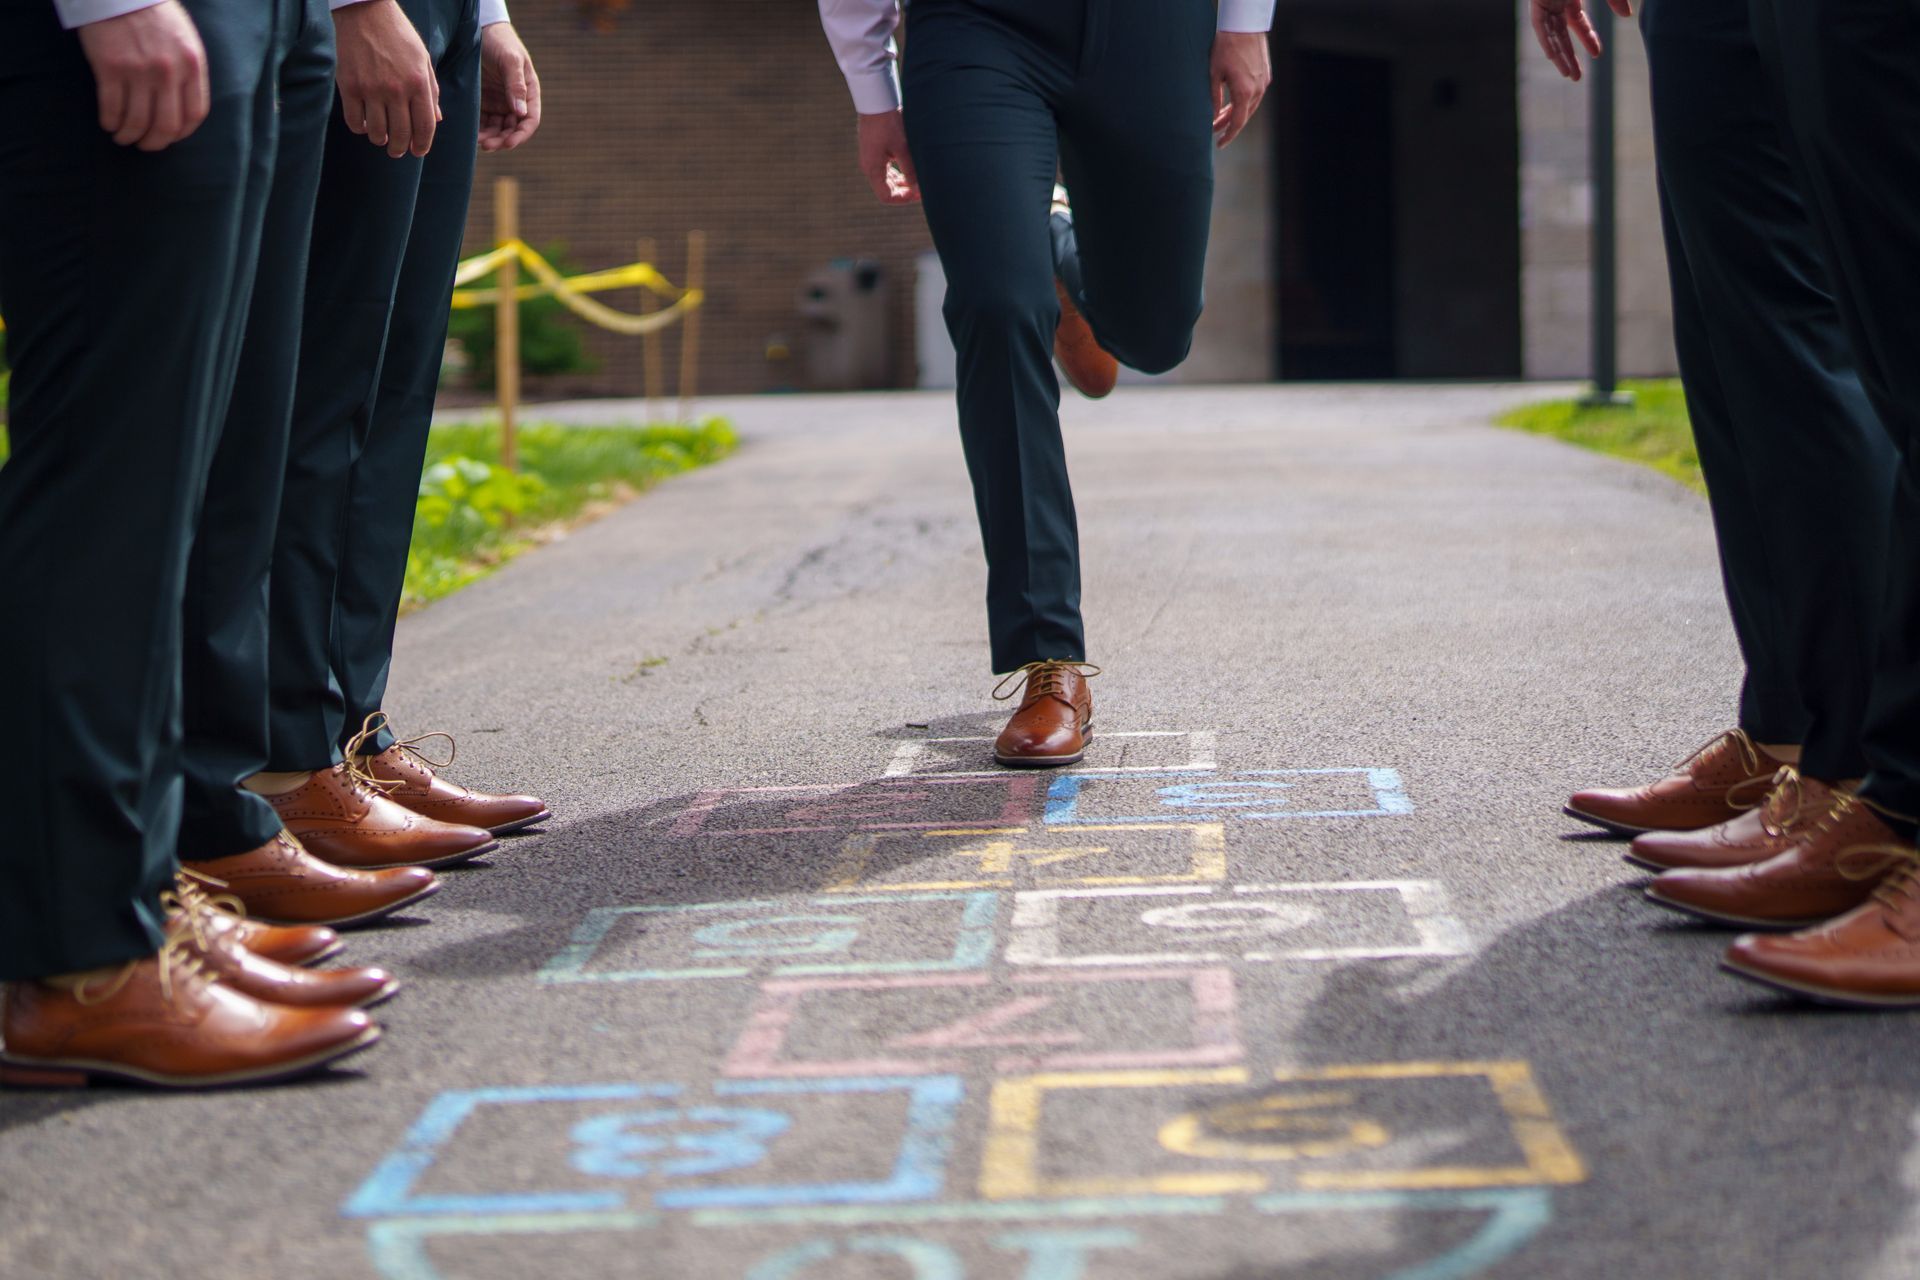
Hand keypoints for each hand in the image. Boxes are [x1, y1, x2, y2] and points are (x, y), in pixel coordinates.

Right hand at [75, 1, 208, 151]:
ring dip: (129, 136)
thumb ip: (188, 72)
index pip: (194, 115)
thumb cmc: (154, 16)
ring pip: (137, 122)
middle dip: (155, 143)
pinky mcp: (110, 67)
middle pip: (166, 126)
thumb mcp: (185, 41)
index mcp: (192, 66)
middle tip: (145, 145)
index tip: (170, 137)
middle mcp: (168, 72)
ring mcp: (139, 71)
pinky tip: (108, 124)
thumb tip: (183, 109)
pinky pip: (112, 108)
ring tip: (123, 137)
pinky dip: (110, 122)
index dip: (181, 134)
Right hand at [333, 0, 438, 157]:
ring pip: (377, 132)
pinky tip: (364, 125)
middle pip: (401, 134)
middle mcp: (396, 89)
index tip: (418, 151)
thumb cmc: (398, 35)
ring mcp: (371, 89)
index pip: (425, 126)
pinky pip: (354, 121)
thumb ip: (431, 91)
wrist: (365, 12)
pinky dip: (360, 129)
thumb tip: (435, 120)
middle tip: (398, 151)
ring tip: (382, 138)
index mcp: (418, 83)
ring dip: (381, 140)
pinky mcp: (349, 86)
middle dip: (401, 149)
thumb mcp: (422, 59)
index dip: (423, 145)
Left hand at [479, 23, 540, 151]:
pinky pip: (483, 121)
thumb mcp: (510, 60)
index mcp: (529, 92)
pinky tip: (470, 134)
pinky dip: (478, 130)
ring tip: (476, 141)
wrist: (479, 29)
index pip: (530, 120)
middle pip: (512, 128)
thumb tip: (521, 113)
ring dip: (490, 138)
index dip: (520, 135)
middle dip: (502, 139)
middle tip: (487, 145)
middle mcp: (516, 101)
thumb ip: (516, 85)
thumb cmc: (500, 41)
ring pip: (497, 128)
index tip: (508, 143)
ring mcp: (499, 103)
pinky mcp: (484, 102)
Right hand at [856, 110, 918, 204]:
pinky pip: (886, 170)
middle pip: (886, 190)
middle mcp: (869, 167)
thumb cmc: (889, 122)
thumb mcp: (903, 147)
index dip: (904, 199)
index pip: (886, 196)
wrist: (876, 101)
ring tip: (919, 181)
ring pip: (887, 180)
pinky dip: (898, 173)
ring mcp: (871, 159)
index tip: (920, 194)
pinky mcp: (874, 151)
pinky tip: (910, 169)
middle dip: (905, 192)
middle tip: (923, 189)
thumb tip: (918, 188)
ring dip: (902, 183)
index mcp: (873, 169)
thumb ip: (910, 170)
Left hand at [1210, 31, 1269, 147]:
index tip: (1219, 144)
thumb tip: (1212, 117)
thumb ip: (1213, 98)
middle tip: (1214, 129)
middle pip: (1244, 116)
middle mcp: (1258, 89)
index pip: (1237, 122)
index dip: (1228, 135)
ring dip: (1236, 112)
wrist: (1244, 26)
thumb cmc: (1225, 47)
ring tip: (1220, 116)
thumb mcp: (1214, 74)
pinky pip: (1255, 95)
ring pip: (1250, 106)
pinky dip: (1244, 101)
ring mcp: (1264, 82)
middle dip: (1229, 124)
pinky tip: (1232, 101)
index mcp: (1244, 92)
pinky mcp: (1265, 74)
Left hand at [1531, 0, 1633, 81]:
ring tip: (1569, 75)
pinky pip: (1539, 25)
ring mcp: (1545, 0)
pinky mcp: (1537, 0)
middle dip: (1569, 55)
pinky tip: (1553, 57)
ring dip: (1558, 55)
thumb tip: (1627, 17)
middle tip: (1576, 77)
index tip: (1597, 55)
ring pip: (1549, 34)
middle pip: (1560, 33)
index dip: (1587, 38)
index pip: (1577, 22)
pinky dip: (1546, 41)